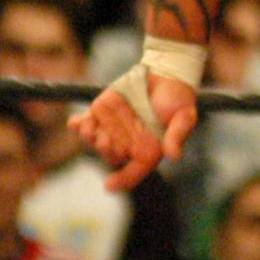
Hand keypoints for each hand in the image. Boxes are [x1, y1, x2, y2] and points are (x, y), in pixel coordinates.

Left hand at [69, 72, 196, 190]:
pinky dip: (77, 124)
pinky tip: (75, 123)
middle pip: (110, 156)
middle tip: (105, 140)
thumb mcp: (185, 117)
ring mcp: (113, 128)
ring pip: (94, 140)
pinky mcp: (102, 112)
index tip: (109, 184)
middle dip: (105, 150)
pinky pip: (84, 123)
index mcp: (148, 150)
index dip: (121, 180)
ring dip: (90, 137)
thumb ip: (177, 135)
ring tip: (89, 129)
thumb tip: (174, 156)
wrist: (166, 75)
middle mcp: (128, 143)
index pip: (133, 172)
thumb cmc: (179, 99)